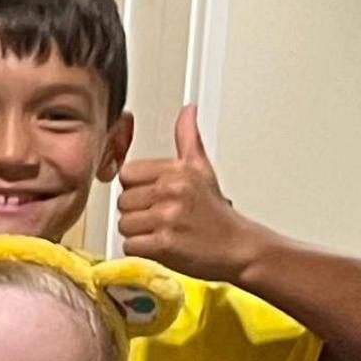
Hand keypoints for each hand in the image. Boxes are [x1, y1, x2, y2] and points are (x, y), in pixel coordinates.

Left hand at [115, 109, 259, 283]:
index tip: (156, 197)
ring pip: (124, 225)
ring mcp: (168, 217)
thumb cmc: (215, 213)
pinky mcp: (165, 244)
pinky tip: (163, 246)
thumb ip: (188, 138)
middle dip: (138, 213)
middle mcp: (172, 190)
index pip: (127, 174)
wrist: (238, 247)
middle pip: (123, 201)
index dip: (137, 189)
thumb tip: (189, 109)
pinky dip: (142, 250)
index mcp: (177, 170)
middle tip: (163, 218)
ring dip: (139, 234)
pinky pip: (130, 245)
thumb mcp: (202, 169)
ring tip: (164, 232)